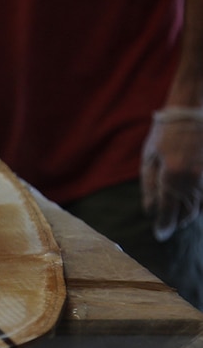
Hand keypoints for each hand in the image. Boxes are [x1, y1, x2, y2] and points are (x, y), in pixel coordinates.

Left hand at [141, 107, 202, 240]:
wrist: (191, 113)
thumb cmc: (165, 134)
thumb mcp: (149, 158)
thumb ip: (149, 186)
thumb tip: (150, 211)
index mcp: (172, 177)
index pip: (168, 211)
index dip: (163, 225)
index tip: (160, 235)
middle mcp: (193, 181)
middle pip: (186, 213)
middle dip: (175, 221)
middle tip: (165, 225)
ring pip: (198, 207)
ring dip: (186, 214)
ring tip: (175, 216)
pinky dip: (196, 203)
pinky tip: (187, 202)